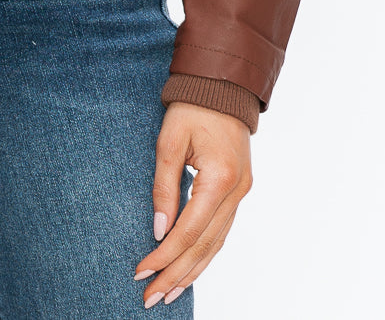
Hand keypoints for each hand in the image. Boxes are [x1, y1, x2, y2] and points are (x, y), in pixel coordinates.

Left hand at [133, 102, 252, 306]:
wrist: (222, 85)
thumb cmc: (192, 107)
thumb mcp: (169, 141)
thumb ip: (164, 186)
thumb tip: (159, 230)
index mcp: (219, 179)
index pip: (188, 231)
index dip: (164, 255)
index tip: (141, 272)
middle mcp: (236, 192)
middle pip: (204, 246)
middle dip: (176, 274)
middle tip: (151, 298)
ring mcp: (242, 193)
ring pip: (217, 244)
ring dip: (192, 270)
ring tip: (169, 294)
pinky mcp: (240, 191)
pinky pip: (222, 231)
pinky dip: (205, 253)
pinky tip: (190, 267)